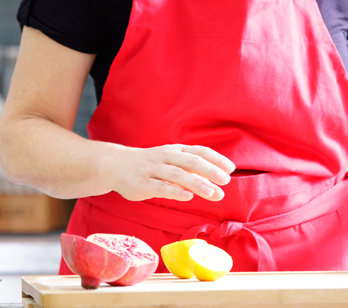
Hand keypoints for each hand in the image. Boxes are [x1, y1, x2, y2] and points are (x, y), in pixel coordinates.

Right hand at [106, 143, 235, 202]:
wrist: (116, 165)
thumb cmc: (150, 165)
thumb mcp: (171, 162)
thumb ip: (191, 171)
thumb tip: (216, 184)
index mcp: (175, 150)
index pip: (199, 151)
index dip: (215, 158)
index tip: (231, 168)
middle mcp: (165, 156)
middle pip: (190, 161)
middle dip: (210, 170)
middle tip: (226, 181)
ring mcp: (153, 169)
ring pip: (177, 174)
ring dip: (196, 183)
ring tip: (212, 192)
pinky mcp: (142, 183)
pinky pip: (160, 187)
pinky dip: (174, 191)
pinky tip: (187, 197)